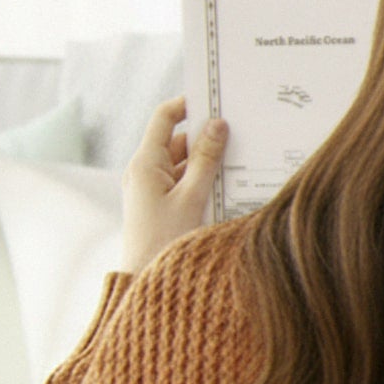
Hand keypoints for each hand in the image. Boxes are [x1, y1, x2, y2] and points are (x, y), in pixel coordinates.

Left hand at [118, 96, 224, 273]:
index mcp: (145, 163)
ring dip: (207, 160)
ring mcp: (151, 190)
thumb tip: (217, 125)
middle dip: (205, 135)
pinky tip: (228, 183)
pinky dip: (203, 180)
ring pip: (183, 163)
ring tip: (240, 156)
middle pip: (176, 141)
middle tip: (238, 129)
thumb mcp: (192, 198)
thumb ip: (205, 159)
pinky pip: (183, 183)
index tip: (215, 97)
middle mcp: (144, 172)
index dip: (187, 104)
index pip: (164, 118)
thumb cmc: (166, 242)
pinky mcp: (160, 206)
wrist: (148, 285)